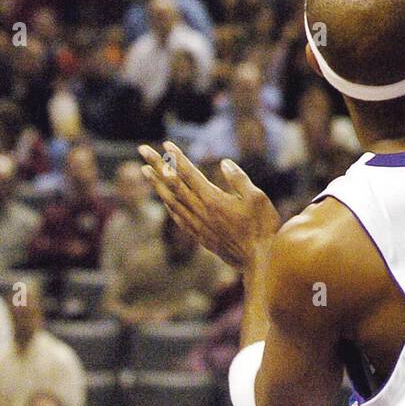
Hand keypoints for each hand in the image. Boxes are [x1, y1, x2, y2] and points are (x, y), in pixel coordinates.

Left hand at [140, 141, 279, 270]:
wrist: (258, 260)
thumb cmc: (262, 227)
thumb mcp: (257, 198)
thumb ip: (238, 179)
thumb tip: (223, 163)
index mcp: (214, 200)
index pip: (190, 174)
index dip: (177, 158)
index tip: (166, 145)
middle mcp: (201, 212)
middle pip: (174, 184)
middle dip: (157, 165)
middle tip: (142, 150)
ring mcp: (198, 225)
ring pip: (171, 201)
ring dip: (156, 184)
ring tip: (144, 170)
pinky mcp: (200, 236)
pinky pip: (177, 217)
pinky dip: (167, 204)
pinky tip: (163, 198)